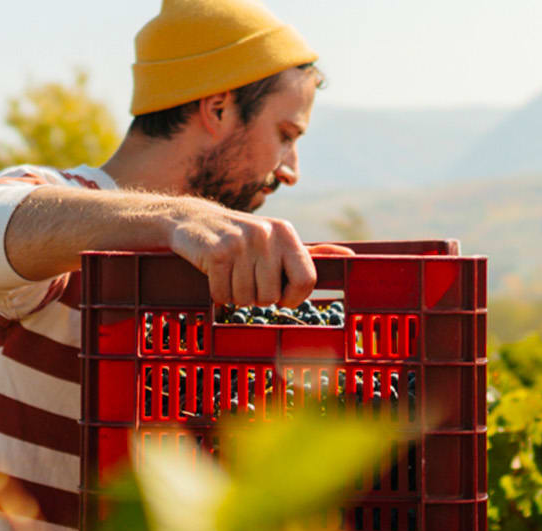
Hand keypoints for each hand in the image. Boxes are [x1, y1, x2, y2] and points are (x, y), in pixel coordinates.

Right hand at [164, 200, 350, 306]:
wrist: (192, 221)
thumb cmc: (240, 239)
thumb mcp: (277, 241)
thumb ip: (312, 253)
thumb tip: (350, 257)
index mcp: (286, 233)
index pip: (306, 281)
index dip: (292, 297)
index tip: (278, 295)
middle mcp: (267, 234)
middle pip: (271, 297)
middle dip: (255, 297)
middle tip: (244, 277)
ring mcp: (242, 242)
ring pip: (247, 299)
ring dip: (235, 295)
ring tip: (229, 273)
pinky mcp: (217, 252)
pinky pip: (223, 295)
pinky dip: (217, 292)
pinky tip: (214, 273)